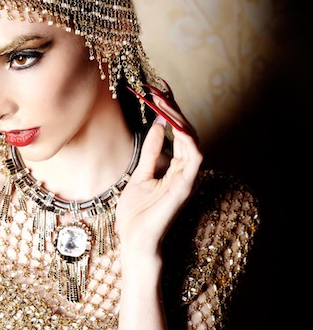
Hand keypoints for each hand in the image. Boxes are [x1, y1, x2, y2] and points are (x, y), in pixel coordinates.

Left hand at [116, 87, 201, 256]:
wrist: (134, 240)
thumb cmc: (136, 215)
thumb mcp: (140, 175)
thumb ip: (152, 152)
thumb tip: (158, 127)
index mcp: (176, 169)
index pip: (179, 134)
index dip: (171, 113)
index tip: (158, 92)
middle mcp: (186, 172)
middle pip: (187, 133)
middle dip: (175, 109)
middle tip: (160, 89)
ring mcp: (188, 179)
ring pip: (193, 140)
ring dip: (179, 118)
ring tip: (164, 100)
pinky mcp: (186, 186)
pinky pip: (194, 157)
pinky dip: (187, 137)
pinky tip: (174, 122)